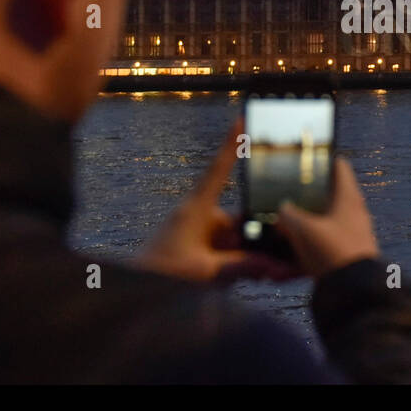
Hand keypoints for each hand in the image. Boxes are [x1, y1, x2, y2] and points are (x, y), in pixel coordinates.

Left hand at [137, 121, 295, 282]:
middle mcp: (201, 216)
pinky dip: (242, 263)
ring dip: (252, 256)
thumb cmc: (160, 274)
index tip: (241, 119)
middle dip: (261, 239)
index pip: (218, 169)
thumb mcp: (203, 272)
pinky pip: (230, 252)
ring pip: (239, 239)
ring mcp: (201, 232)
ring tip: (269, 275)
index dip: (231, 144)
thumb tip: (272, 265)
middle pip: (242, 218)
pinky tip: (255, 277)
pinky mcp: (200, 248)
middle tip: (279, 263)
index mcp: (196, 209)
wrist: (131, 291)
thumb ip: (239, 267)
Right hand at [276, 157, 380, 277]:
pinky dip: (298, 260)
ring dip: (294, 236)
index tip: (305, 159)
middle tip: (279, 202)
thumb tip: (282, 209)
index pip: (339, 168)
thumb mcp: (304, 228)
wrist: (355, 293)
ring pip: (316, 230)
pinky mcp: (342, 259)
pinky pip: (316, 254)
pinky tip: (278, 271)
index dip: (322, 160)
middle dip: (299, 204)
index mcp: (348, 198)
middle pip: (324, 200)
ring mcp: (347, 237)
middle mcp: (351, 215)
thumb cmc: (334, 251)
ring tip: (273, 242)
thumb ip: (289, 215)